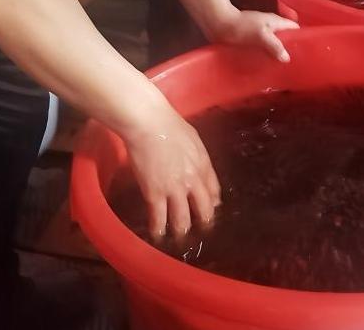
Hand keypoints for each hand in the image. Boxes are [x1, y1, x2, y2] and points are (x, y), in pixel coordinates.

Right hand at [122, 100, 220, 240]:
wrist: (149, 124)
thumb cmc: (169, 125)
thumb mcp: (194, 139)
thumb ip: (199, 157)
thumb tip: (200, 168)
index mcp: (203, 165)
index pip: (214, 191)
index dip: (213, 203)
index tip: (210, 210)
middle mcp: (193, 181)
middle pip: (204, 210)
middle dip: (203, 223)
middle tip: (201, 232)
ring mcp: (174, 190)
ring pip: (182, 219)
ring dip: (182, 230)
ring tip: (179, 238)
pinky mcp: (155, 194)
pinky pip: (159, 218)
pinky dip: (158, 229)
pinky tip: (157, 235)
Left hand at [209, 10, 296, 62]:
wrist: (219, 25)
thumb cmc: (241, 27)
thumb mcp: (261, 35)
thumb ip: (274, 45)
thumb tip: (287, 58)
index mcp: (275, 22)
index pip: (294, 28)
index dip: (302, 37)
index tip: (307, 50)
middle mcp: (270, 27)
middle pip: (285, 37)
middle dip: (290, 48)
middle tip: (296, 64)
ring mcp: (260, 33)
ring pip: (274, 44)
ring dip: (278, 53)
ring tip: (283, 68)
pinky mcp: (251, 41)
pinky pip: (263, 49)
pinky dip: (266, 56)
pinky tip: (267, 66)